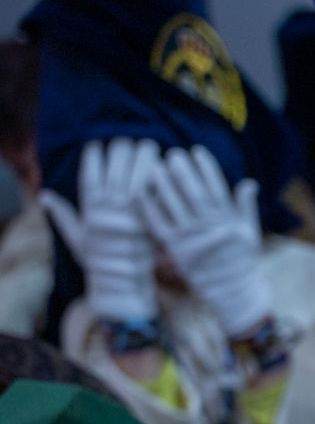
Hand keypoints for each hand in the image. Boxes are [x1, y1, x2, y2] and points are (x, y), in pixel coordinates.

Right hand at [38, 139, 160, 323]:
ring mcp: (131, 214)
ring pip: (136, 178)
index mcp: (91, 210)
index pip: (89, 176)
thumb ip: (63, 214)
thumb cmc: (96, 259)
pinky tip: (162, 163)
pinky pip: (154, 194)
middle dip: (121, 152)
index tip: (97, 145)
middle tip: (127, 142)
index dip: (93, 159)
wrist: (120, 281)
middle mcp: (110, 210)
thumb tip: (44, 195)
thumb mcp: (76, 236)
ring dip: (142, 158)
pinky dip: (158, 177)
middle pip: (115, 172)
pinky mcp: (150, 220)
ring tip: (147, 145)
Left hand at [138, 146, 270, 336]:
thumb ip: (246, 207)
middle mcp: (209, 229)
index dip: (206, 169)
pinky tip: (140, 194)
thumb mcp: (250, 233)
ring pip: (175, 207)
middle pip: (194, 194)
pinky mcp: (175, 250)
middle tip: (173, 153)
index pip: (216, 189)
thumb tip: (248, 182)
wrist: (231, 290)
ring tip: (154, 166)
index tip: (197, 151)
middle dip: (183, 172)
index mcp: (228, 222)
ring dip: (164, 186)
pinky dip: (149, 209)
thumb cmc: (241, 260)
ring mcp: (191, 240)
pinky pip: (159, 226)